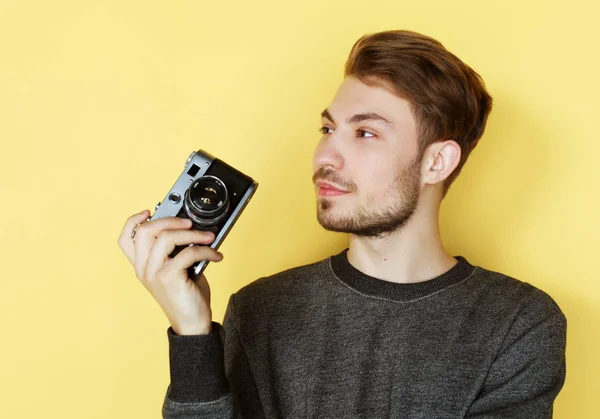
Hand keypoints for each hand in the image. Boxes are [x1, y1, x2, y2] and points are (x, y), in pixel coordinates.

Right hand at [117, 210, 223, 334]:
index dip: (134, 221)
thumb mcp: (176, 270)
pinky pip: (187, 253)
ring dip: (193, 233)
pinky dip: (206, 250)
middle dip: (170, 220)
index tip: (150, 211)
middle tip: (190, 223)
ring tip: (209, 237)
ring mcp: (154, 273)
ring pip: (166, 237)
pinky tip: (216, 256)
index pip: (125, 239)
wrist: (192, 324)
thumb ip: (175, 251)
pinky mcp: (168, 278)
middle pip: (145, 231)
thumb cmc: (186, 296)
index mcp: (142, 266)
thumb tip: (191, 229)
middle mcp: (143, 269)